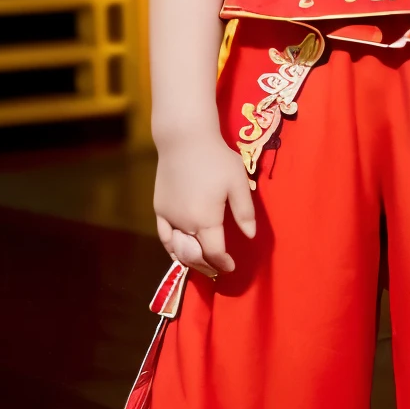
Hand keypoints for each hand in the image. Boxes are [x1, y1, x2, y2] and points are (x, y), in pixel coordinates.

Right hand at [154, 127, 255, 277]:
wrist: (184, 139)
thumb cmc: (216, 158)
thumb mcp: (237, 182)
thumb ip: (244, 211)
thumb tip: (250, 236)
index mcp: (206, 220)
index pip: (214, 253)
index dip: (223, 263)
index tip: (231, 266)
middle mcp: (185, 224)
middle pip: (195, 255)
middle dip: (207, 266)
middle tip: (217, 270)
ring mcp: (169, 217)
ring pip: (178, 249)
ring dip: (190, 260)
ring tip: (201, 263)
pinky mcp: (159, 208)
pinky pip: (164, 236)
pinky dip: (171, 248)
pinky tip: (178, 251)